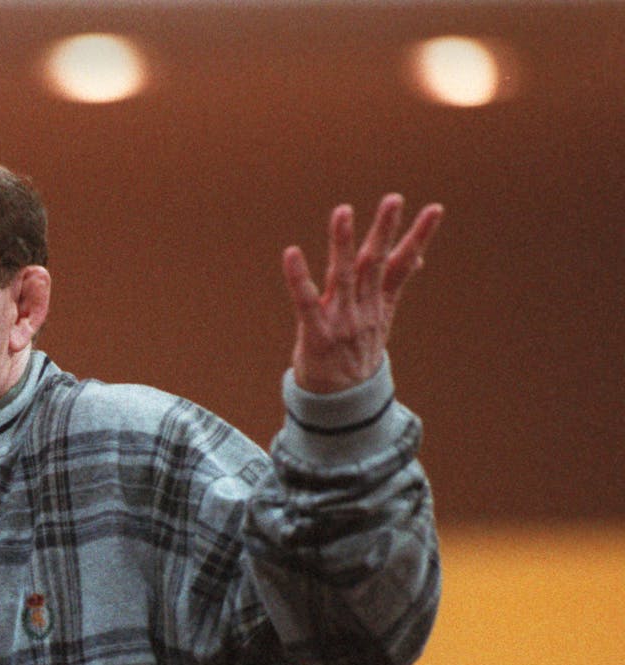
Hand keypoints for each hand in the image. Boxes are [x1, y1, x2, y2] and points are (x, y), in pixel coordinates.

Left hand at [282, 195, 443, 392]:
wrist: (341, 402)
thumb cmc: (356, 352)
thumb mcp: (381, 319)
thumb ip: (393, 286)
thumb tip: (417, 258)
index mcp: (380, 304)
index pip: (402, 264)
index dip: (418, 237)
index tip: (435, 209)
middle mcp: (363, 309)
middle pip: (376, 263)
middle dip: (385, 230)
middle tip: (394, 198)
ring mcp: (341, 321)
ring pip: (344, 275)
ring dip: (344, 242)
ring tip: (344, 210)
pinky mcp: (315, 334)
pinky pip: (306, 301)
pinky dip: (298, 278)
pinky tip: (291, 253)